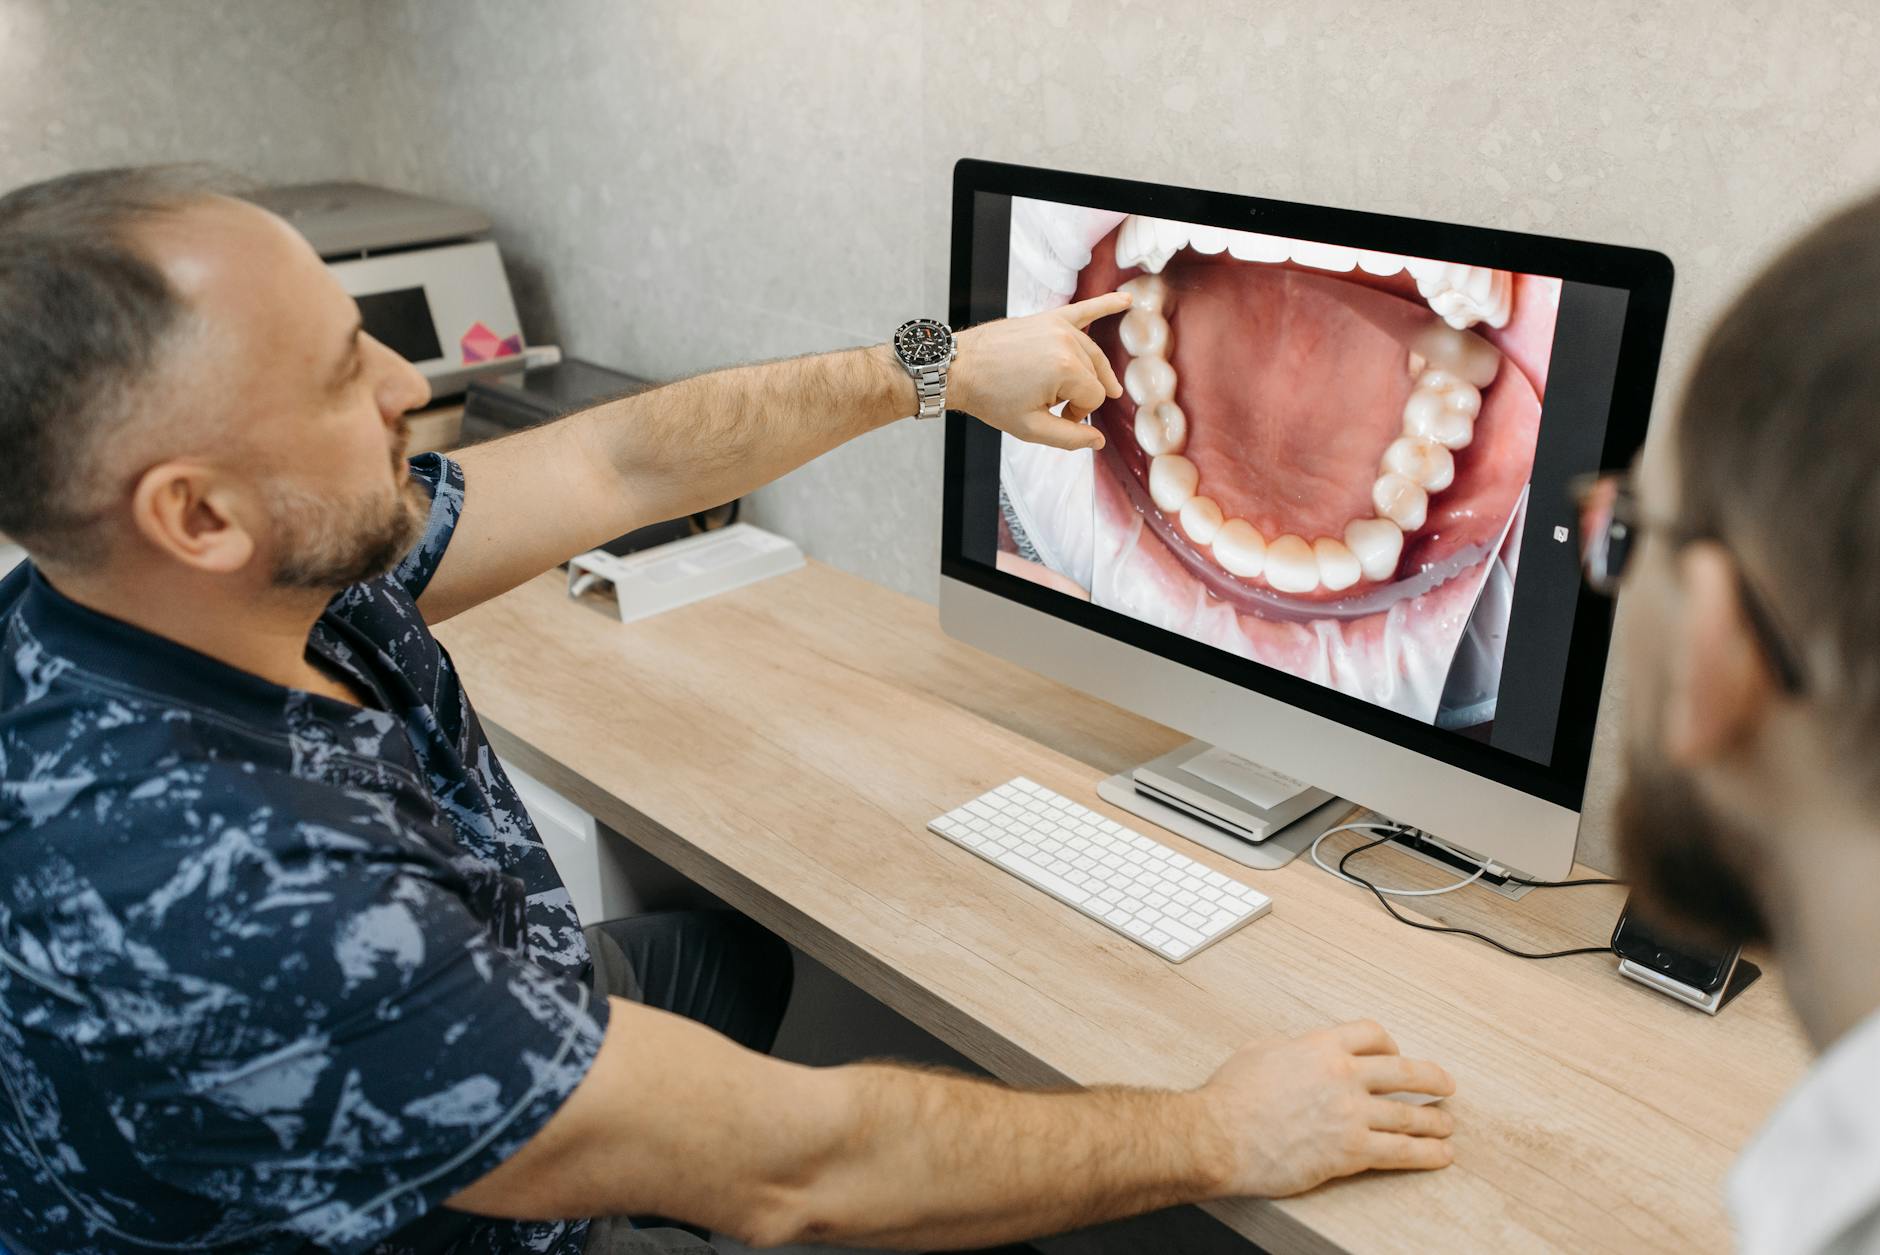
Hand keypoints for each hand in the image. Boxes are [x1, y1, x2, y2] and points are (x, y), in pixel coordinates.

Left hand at [948, 292, 1131, 451]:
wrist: (960, 368)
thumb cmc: (991, 398)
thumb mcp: (1030, 428)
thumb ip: (1069, 438)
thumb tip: (1098, 441)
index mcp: (1066, 368)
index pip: (1095, 397)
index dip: (1077, 414)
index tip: (1053, 415)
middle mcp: (1067, 342)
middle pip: (1095, 376)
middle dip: (1076, 395)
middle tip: (1048, 404)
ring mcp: (1058, 326)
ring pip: (1091, 356)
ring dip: (1080, 374)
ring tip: (1061, 387)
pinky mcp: (1048, 317)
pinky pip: (1084, 309)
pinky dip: (1106, 304)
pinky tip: (1127, 299)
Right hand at [1194, 1020, 1455, 1197]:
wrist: (1219, 1136)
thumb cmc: (1230, 1097)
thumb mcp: (1259, 1051)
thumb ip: (1290, 1047)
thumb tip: (1299, 1050)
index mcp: (1321, 1045)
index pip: (1372, 1035)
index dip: (1391, 1044)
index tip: (1397, 1053)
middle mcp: (1343, 1075)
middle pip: (1404, 1071)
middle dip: (1432, 1078)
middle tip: (1445, 1085)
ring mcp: (1351, 1113)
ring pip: (1409, 1114)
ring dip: (1434, 1120)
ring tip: (1447, 1125)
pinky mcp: (1351, 1151)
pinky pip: (1400, 1151)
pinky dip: (1426, 1154)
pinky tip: (1439, 1155)